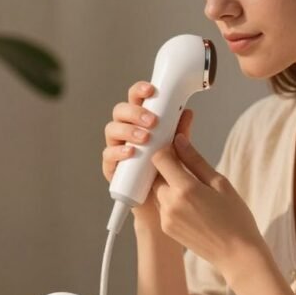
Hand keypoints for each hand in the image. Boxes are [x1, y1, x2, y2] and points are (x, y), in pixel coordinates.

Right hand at [102, 80, 193, 225]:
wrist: (161, 204)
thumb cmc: (167, 172)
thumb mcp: (177, 149)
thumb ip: (179, 132)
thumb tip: (187, 112)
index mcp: (139, 121)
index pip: (136, 99)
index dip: (140, 91)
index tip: (152, 90)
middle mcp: (125, 131)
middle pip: (120, 111)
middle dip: (135, 112)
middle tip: (152, 121)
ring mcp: (116, 147)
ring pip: (112, 129)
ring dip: (128, 130)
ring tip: (145, 138)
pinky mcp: (111, 166)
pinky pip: (108, 154)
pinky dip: (118, 151)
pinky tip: (131, 152)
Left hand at [151, 133, 265, 281]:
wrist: (236, 255)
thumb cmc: (235, 218)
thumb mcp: (220, 183)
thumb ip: (195, 161)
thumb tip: (179, 140)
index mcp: (185, 188)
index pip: (159, 158)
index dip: (167, 150)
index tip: (177, 148)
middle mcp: (170, 203)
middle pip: (156, 174)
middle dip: (167, 167)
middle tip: (185, 166)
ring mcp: (166, 217)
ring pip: (157, 190)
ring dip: (168, 184)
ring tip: (191, 187)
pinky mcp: (166, 228)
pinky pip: (162, 205)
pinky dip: (171, 199)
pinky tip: (191, 204)